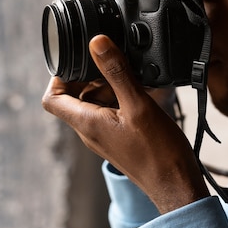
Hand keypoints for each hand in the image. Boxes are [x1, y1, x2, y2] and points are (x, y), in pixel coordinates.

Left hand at [43, 0, 208, 212]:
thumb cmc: (158, 151)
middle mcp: (90, 132)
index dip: (58, 75)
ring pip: (95, 104)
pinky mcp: (120, 139)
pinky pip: (111, 113)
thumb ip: (117, 73)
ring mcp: (105, 137)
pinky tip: (144, 93)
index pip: (51, 98)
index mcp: (86, 123)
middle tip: (116, 65)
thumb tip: (97, 43)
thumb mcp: (138, 105)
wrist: (176, 184)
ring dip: (110, 86)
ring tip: (135, 78)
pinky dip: (122, 98)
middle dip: (92, 76)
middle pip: (75, 97)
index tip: (79, 60)